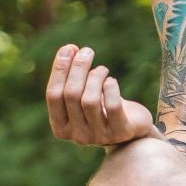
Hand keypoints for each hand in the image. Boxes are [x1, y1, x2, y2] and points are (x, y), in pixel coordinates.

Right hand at [45, 43, 159, 147]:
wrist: (132, 129)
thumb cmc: (103, 108)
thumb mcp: (83, 95)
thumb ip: (72, 76)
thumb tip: (68, 49)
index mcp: (61, 128)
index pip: (52, 95)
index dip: (59, 70)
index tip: (68, 48)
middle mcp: (77, 136)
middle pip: (71, 95)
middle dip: (78, 68)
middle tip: (87, 51)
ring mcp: (98, 137)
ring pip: (89, 100)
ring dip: (96, 77)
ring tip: (102, 70)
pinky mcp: (120, 132)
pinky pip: (112, 106)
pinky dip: (111, 88)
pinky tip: (111, 80)